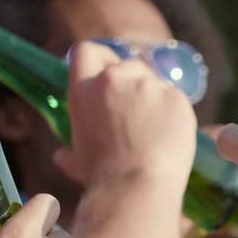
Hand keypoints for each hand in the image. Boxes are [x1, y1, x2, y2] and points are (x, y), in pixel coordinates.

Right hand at [54, 40, 196, 190]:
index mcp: (84, 89)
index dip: (99, 60)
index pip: (86, 50)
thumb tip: (61, 157)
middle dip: (132, 83)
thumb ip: (70, 152)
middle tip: (137, 113)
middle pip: (126, 64)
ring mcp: (148, 85)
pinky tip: (170, 135)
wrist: (137, 187)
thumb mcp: (78, 162)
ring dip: (154, 96)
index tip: (106, 74)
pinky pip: (175, 97)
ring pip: (154, 79)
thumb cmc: (103, 178)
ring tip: (154, 129)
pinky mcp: (176, 96)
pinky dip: (174, 112)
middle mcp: (114, 79)